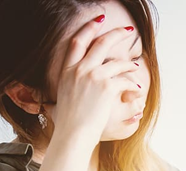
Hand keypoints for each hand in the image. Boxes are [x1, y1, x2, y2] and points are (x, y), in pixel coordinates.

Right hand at [43, 15, 139, 145]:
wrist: (74, 134)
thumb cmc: (67, 125)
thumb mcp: (57, 105)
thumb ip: (58, 99)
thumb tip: (49, 106)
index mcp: (67, 71)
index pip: (78, 42)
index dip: (89, 28)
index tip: (99, 20)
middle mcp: (79, 70)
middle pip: (100, 43)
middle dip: (117, 34)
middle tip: (128, 30)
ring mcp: (93, 76)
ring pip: (117, 62)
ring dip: (129, 63)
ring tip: (135, 65)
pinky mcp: (107, 86)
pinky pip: (125, 80)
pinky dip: (132, 84)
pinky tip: (136, 89)